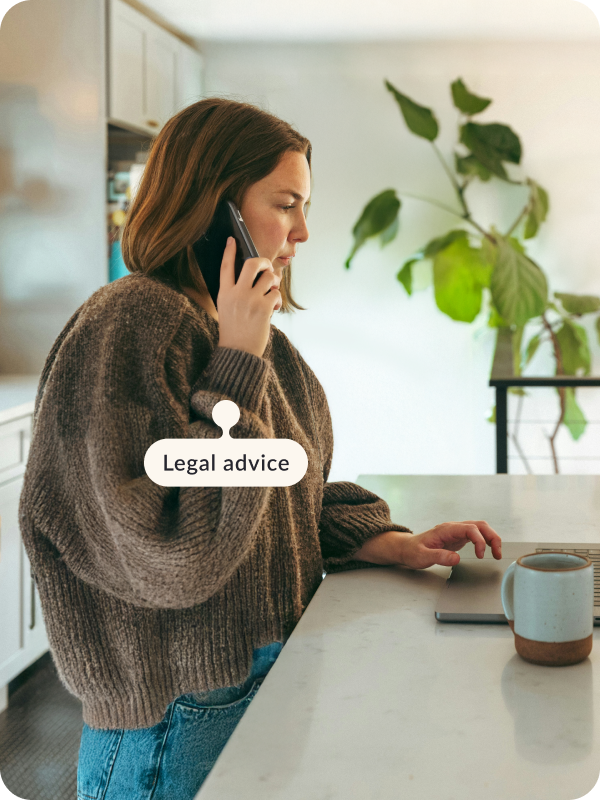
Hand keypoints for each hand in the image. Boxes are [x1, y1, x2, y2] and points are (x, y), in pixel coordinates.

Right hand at [216, 237, 281, 358]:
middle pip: (251, 264)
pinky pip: (276, 293)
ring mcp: (250, 299)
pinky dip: (277, 299)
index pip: (225, 266)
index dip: (228, 251)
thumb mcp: (227, 309)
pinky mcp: (264, 307)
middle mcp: (236, 293)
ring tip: (272, 291)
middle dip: (263, 261)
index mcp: (224, 293)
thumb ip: (236, 292)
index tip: (232, 239)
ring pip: (269, 277)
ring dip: (274, 282)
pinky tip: (273, 307)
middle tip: (266, 267)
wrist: (238, 352)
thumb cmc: (234, 331)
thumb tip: (255, 277)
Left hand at [353, 520, 501, 569]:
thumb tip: (456, 558)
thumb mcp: (422, 556)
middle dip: (492, 537)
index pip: (470, 528)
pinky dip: (485, 541)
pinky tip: (488, 551)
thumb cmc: (413, 551)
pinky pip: (476, 535)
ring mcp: (456, 531)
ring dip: (491, 538)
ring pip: (480, 528)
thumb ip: (439, 557)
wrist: (407, 548)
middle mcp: (453, 527)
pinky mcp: (458, 537)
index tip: (481, 555)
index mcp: (446, 529)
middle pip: (480, 525)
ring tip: (497, 553)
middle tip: (498, 553)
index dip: (480, 541)